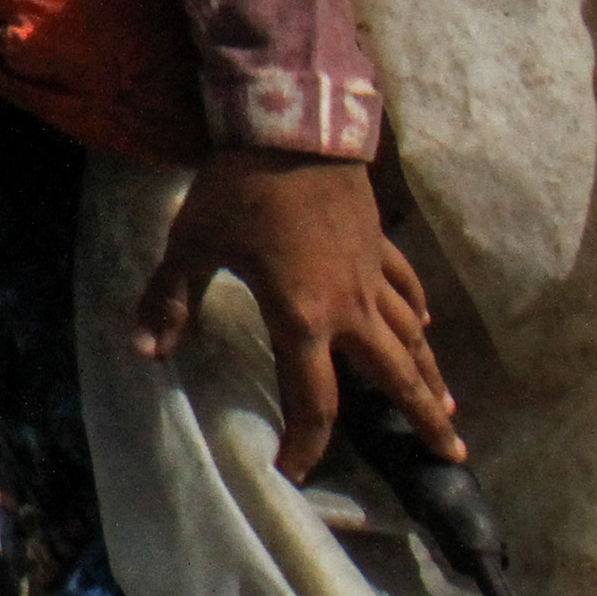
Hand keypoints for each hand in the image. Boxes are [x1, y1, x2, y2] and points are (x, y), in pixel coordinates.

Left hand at [135, 146, 459, 479]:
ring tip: (449, 409)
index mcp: (302, 317)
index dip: (307, 442)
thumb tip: (145, 350)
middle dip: (423, 419)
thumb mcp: (192, 244)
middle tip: (451, 456)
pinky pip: (405, 286)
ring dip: (430, 374)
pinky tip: (425, 325)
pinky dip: (417, 310)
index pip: (312, 400)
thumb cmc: (238, 188)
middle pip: (396, 376)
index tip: (299, 469)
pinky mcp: (378, 241)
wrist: (291, 126)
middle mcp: (348, 307)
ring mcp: (370, 274)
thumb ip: (171, 299)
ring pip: (412, 336)